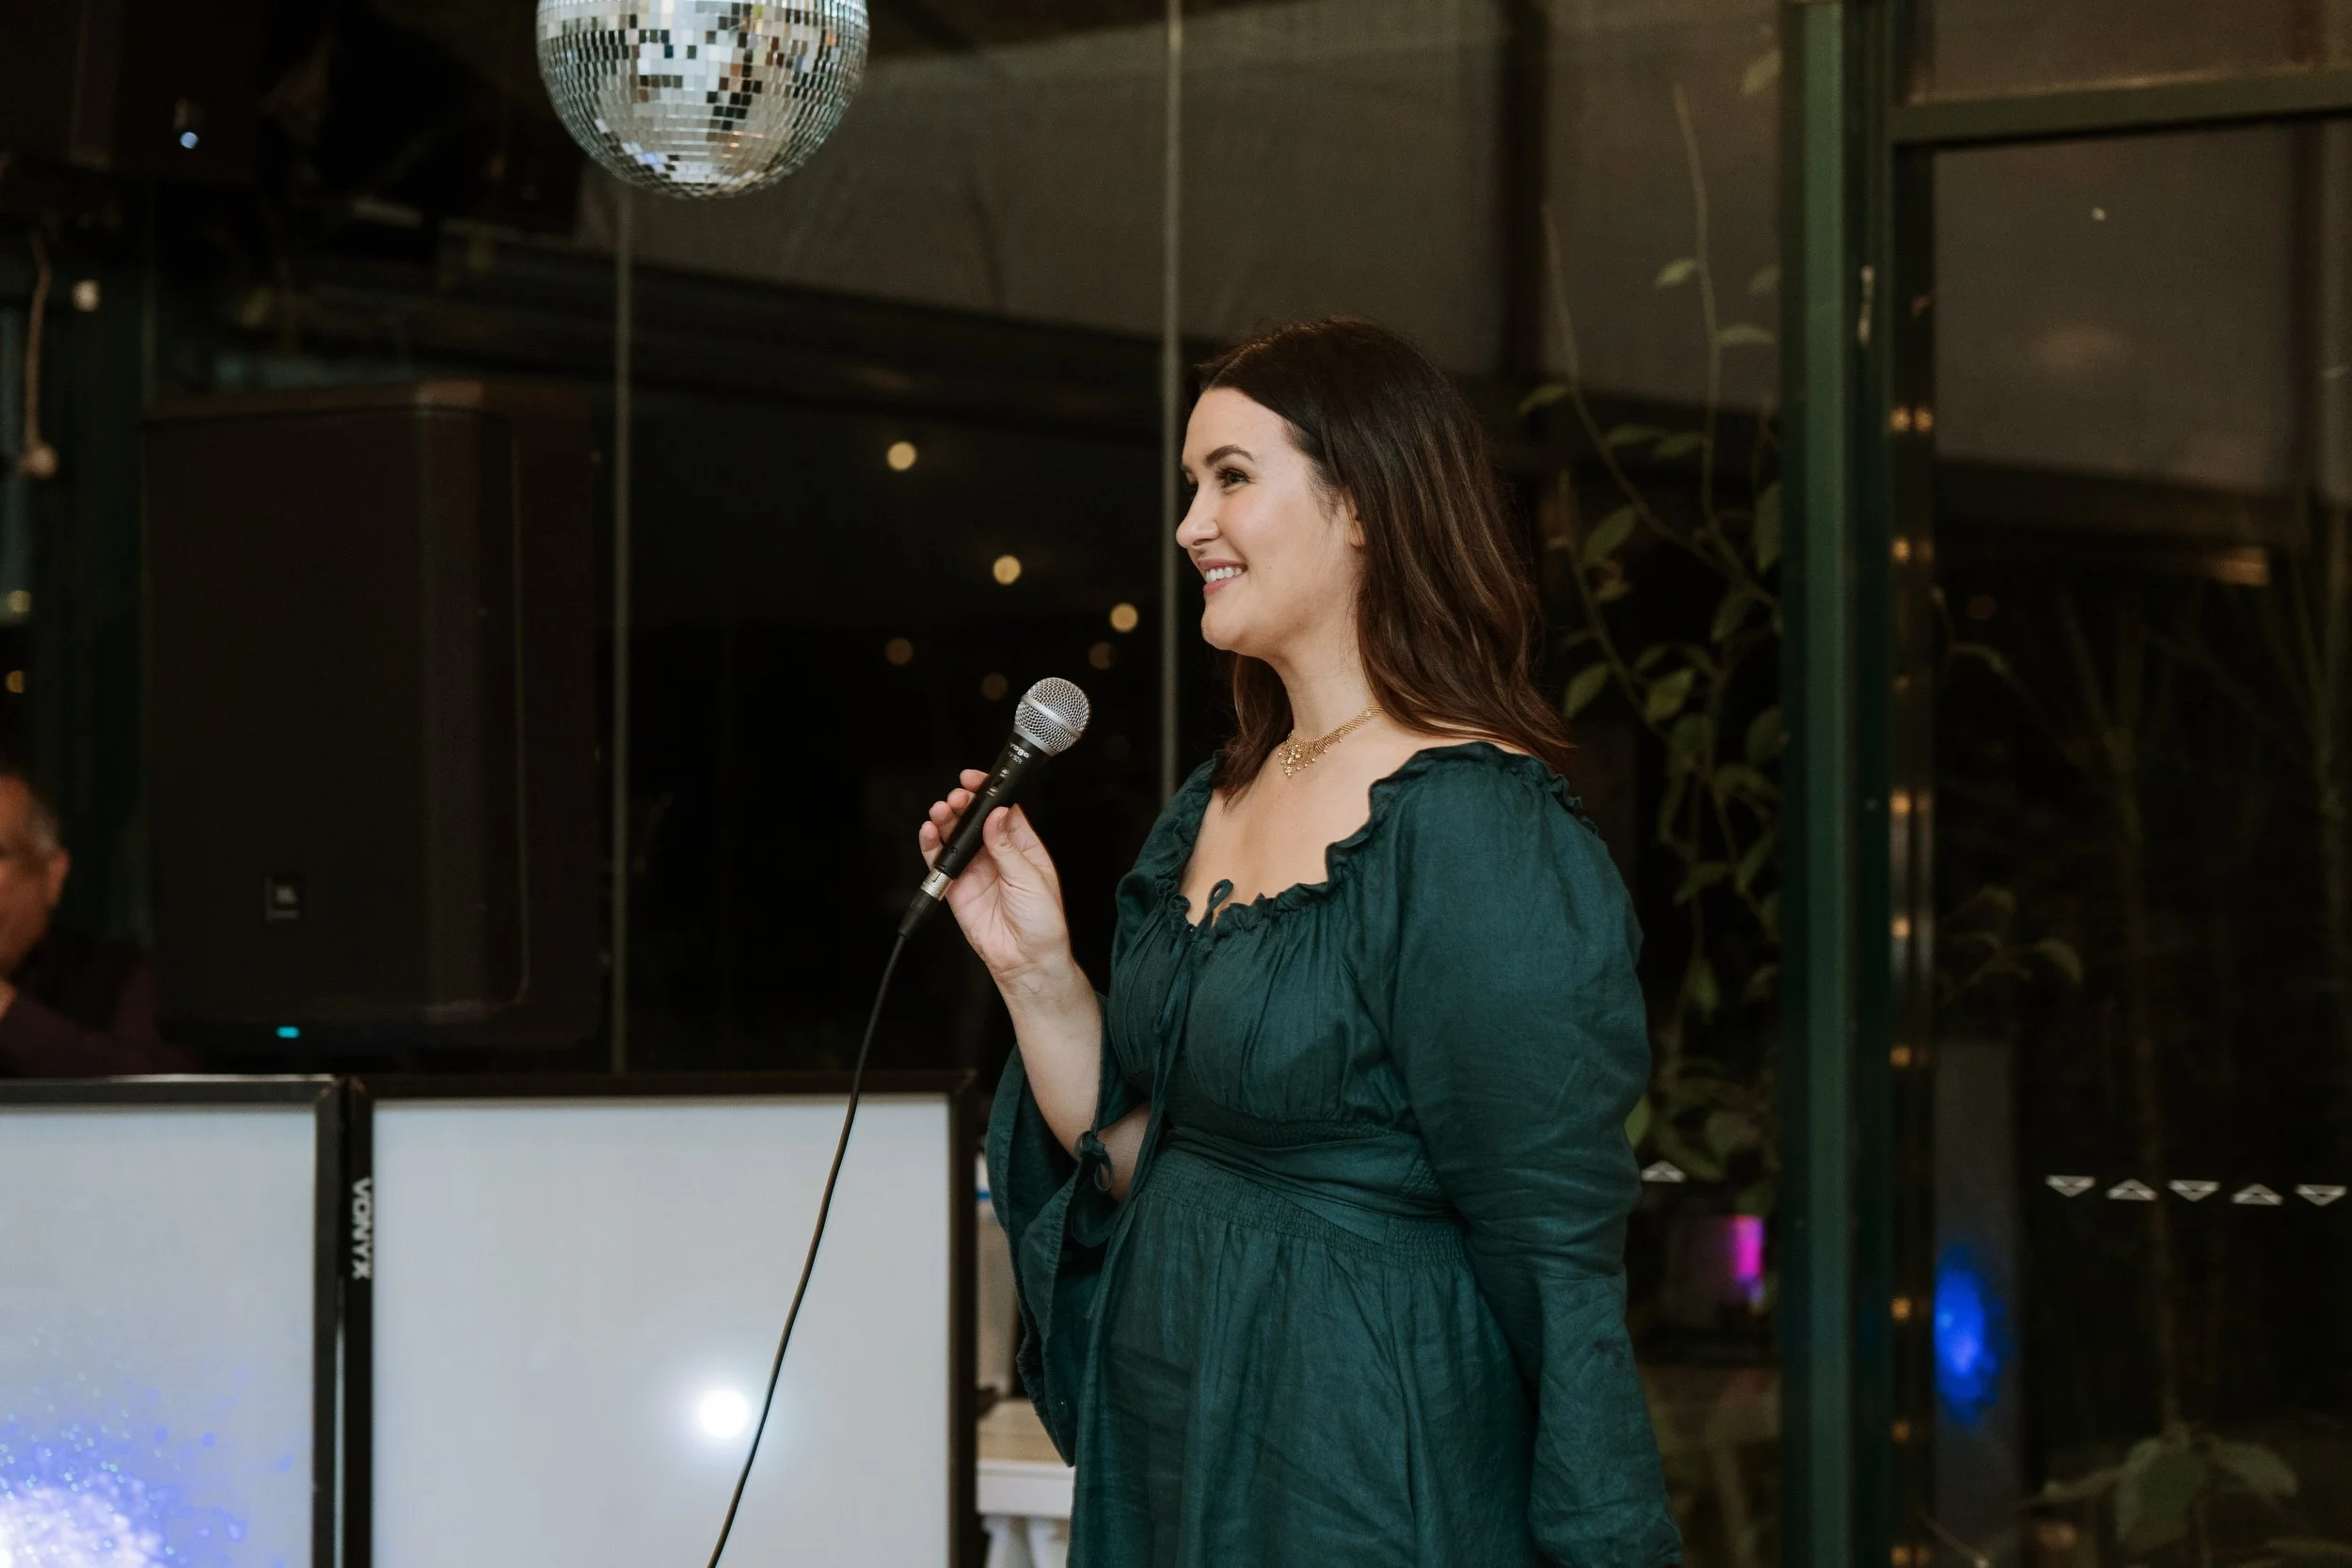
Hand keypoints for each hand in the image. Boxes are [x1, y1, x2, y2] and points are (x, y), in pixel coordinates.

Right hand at [917, 769, 1074, 985]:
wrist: (1027, 960)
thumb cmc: (1043, 923)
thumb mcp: (1031, 879)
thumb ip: (1007, 847)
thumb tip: (995, 815)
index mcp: (1023, 847)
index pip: (1002, 810)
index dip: (988, 792)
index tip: (975, 779)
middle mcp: (997, 855)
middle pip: (975, 820)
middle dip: (963, 804)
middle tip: (957, 799)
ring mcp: (976, 870)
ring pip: (955, 837)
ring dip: (945, 821)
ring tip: (941, 811)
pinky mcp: (957, 887)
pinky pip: (940, 863)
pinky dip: (931, 846)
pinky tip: (929, 832)